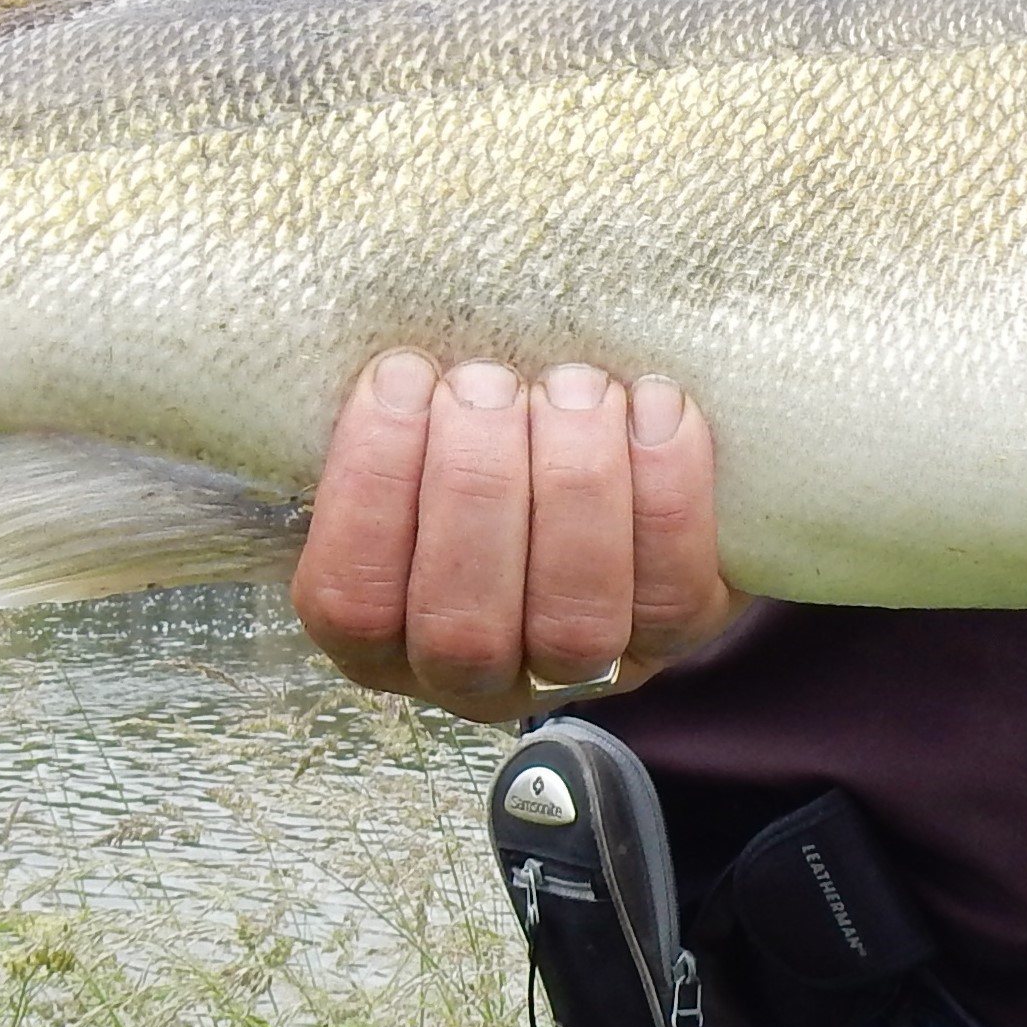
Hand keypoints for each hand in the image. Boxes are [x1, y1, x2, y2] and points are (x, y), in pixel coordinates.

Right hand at [289, 350, 745, 722]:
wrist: (622, 469)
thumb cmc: (490, 438)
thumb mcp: (414, 435)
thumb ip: (389, 415)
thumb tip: (378, 350)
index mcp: (380, 633)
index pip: (350, 597)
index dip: (372, 484)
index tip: (400, 374)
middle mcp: (471, 676)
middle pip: (462, 624)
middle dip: (475, 484)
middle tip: (489, 382)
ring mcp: (579, 671)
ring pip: (570, 619)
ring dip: (573, 485)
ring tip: (574, 388)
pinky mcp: (676, 638)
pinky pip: (672, 588)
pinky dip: (666, 490)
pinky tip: (654, 406)